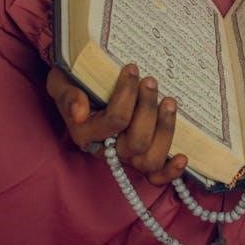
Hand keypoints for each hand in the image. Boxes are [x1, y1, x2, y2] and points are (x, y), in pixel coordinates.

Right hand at [46, 63, 187, 184]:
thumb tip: (79, 111)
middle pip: (137, 143)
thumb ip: (68, 95)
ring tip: (169, 102)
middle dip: (149, 109)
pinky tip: (183, 157)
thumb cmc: (72, 83)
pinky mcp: (142, 158)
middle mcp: (107, 150)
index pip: (115, 120)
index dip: (127, 95)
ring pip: (150, 159)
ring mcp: (127, 156)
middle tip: (150, 81)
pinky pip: (156, 176)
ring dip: (165, 130)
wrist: (78, 88)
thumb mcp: (61, 83)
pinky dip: (170, 172)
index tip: (132, 68)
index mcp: (87, 134)